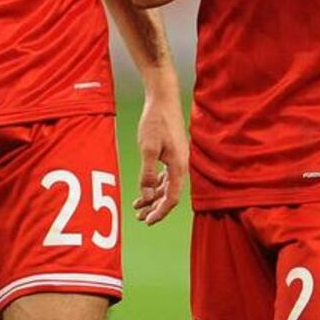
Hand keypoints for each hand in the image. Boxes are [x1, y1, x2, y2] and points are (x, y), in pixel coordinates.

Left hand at [133, 88, 188, 224]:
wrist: (163, 99)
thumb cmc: (155, 121)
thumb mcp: (148, 148)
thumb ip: (147, 173)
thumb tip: (146, 196)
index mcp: (178, 166)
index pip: (172, 198)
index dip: (160, 212)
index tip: (148, 221)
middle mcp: (181, 165)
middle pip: (170, 194)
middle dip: (155, 208)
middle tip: (140, 218)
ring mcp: (178, 159)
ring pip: (167, 185)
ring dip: (153, 197)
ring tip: (137, 207)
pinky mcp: (173, 153)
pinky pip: (165, 175)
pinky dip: (155, 184)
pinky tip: (145, 189)